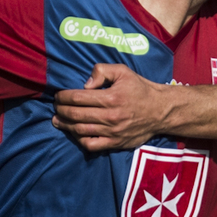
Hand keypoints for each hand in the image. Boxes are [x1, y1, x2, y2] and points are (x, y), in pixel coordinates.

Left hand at [52, 64, 174, 151]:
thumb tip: (85, 84)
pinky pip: (91, 145)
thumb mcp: (123, 72)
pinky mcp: (115, 143)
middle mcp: (110, 116)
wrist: (160, 111)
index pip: (78, 98)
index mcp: (111, 97)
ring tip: (58, 120)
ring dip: (65, 125)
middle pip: (75, 115)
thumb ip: (102, 71)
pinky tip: (75, 133)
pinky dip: (79, 140)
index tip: (58, 95)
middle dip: (61, 110)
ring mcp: (112, 132)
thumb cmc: (139, 89)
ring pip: (80, 130)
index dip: (63, 97)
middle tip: (56, 107)